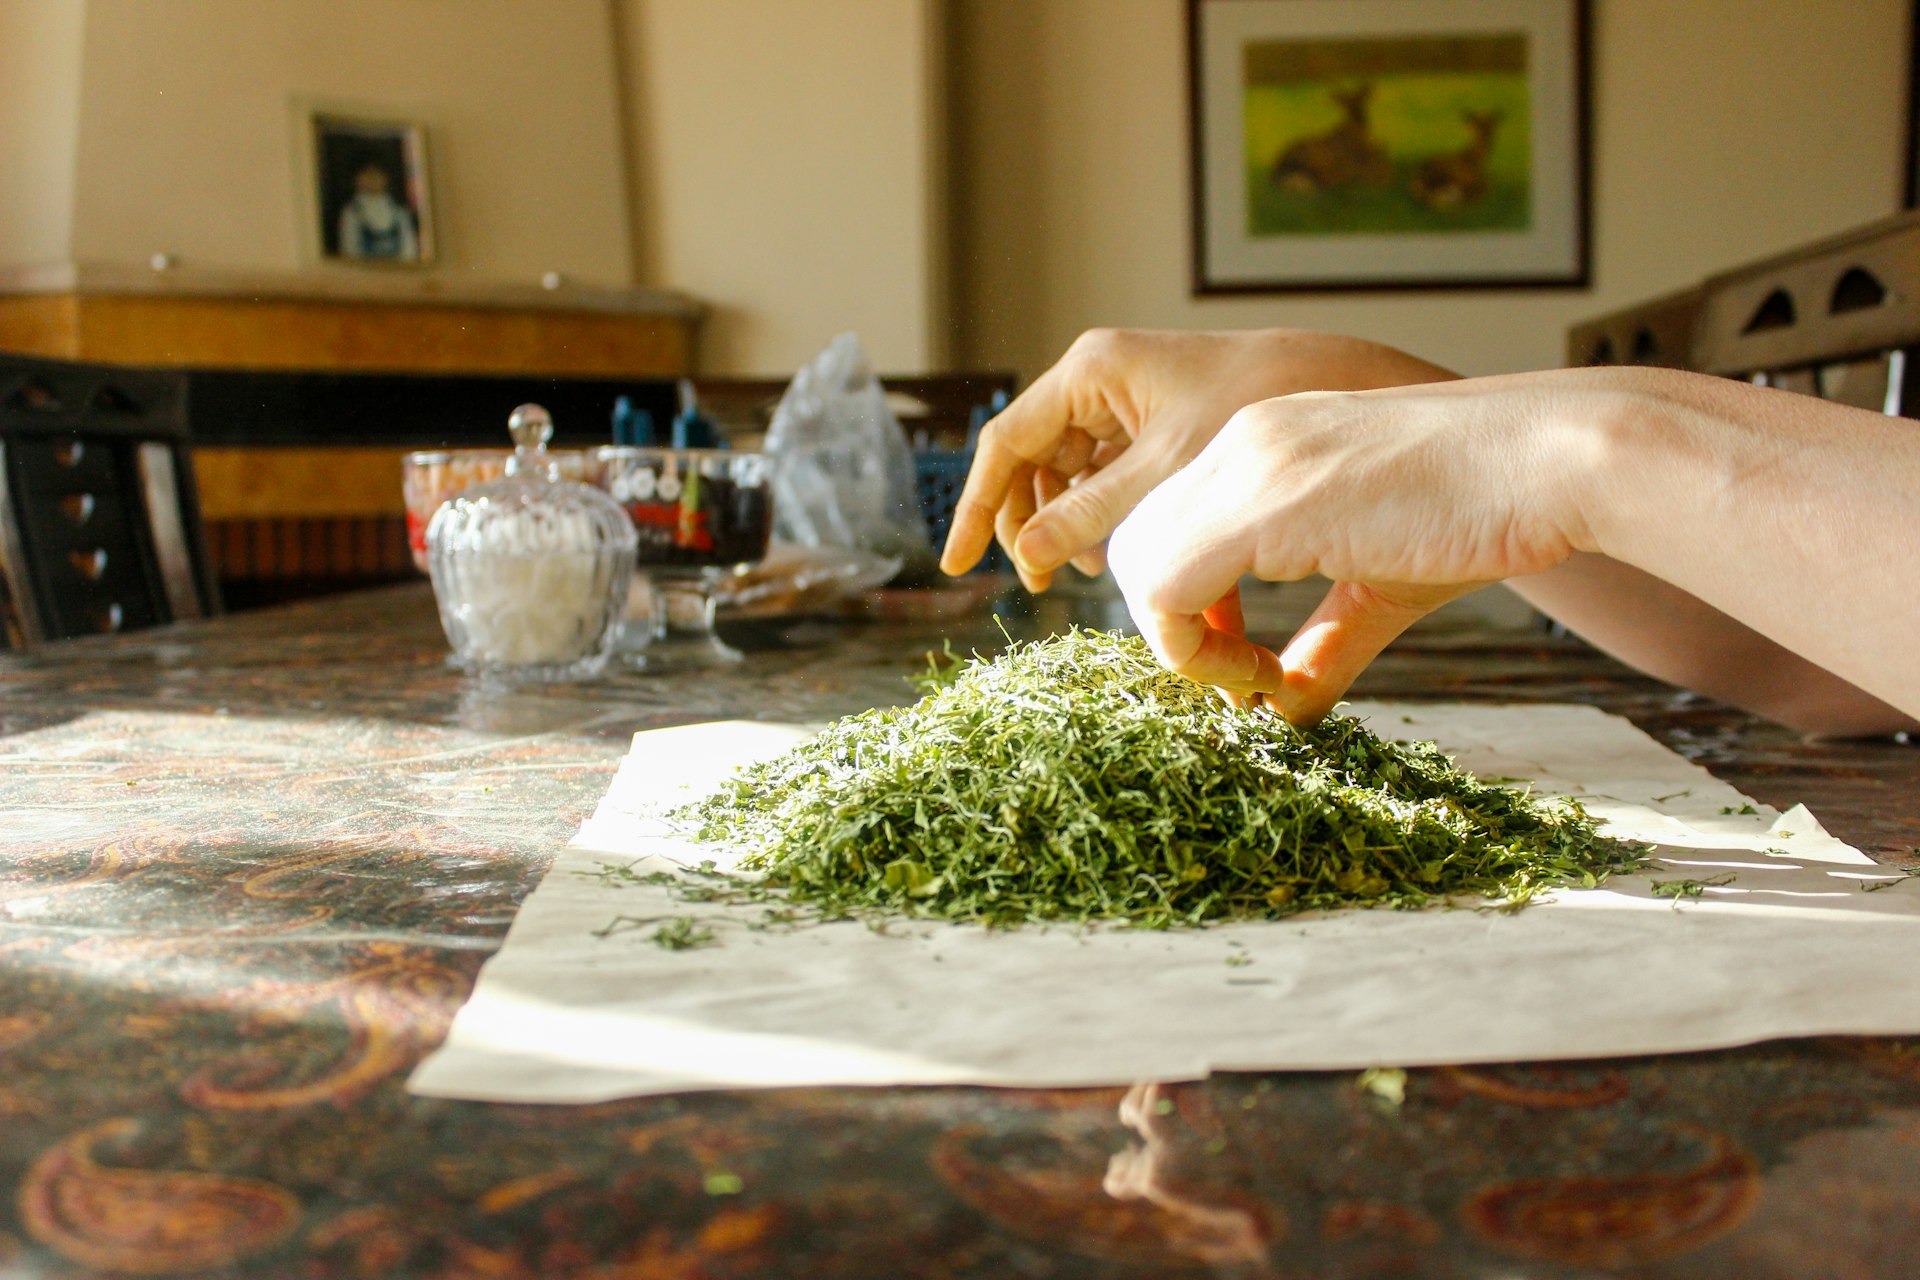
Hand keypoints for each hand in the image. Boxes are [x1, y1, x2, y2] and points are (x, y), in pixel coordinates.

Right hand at [938, 329, 1454, 590]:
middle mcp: (1106, 382)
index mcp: (1094, 371)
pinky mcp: (1166, 431)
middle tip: (1037, 586)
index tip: (959, 569)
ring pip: (1076, 479)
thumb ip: (1091, 515)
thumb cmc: (1263, 407)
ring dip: (1074, 531)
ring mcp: (1135, 405)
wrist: (1352, 384)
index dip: (977, 508)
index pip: (1007, 443)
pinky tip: (1128, 561)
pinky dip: (1115, 524)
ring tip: (1088, 578)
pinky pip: (1117, 482)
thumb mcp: (1167, 471)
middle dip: (1031, 526)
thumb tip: (1027, 558)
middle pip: (1036, 464)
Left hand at [1107, 378, 1588, 723]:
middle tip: (1244, 677)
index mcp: (1262, 444)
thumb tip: (1288, 708)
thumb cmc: (1488, 511)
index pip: (1165, 525)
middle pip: (1134, 543)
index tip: (1247, 660)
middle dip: (1169, 626)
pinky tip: (1264, 674)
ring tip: (1256, 678)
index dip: (1185, 607)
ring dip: (1180, 643)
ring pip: (1136, 564)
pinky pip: (1167, 588)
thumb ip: (1324, 640)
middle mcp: (1239, 442)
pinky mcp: (1265, 504)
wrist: (1555, 460)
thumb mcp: (1383, 580)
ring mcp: (1246, 466)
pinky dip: (1195, 649)